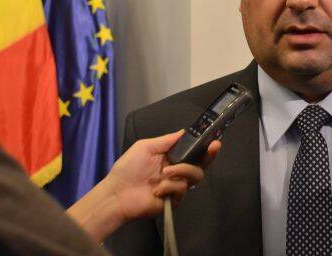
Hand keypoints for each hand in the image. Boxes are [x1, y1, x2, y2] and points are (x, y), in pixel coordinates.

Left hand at [67, 130, 220, 241]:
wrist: (117, 193)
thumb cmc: (128, 168)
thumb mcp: (145, 147)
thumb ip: (167, 140)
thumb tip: (184, 131)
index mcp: (172, 158)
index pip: (193, 152)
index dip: (205, 146)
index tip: (214, 139)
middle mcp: (177, 172)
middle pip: (201, 164)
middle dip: (209, 155)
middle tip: (214, 146)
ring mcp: (177, 187)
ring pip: (195, 175)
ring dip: (182, 170)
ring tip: (166, 172)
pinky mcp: (175, 201)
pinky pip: (182, 190)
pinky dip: (169, 187)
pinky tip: (157, 189)